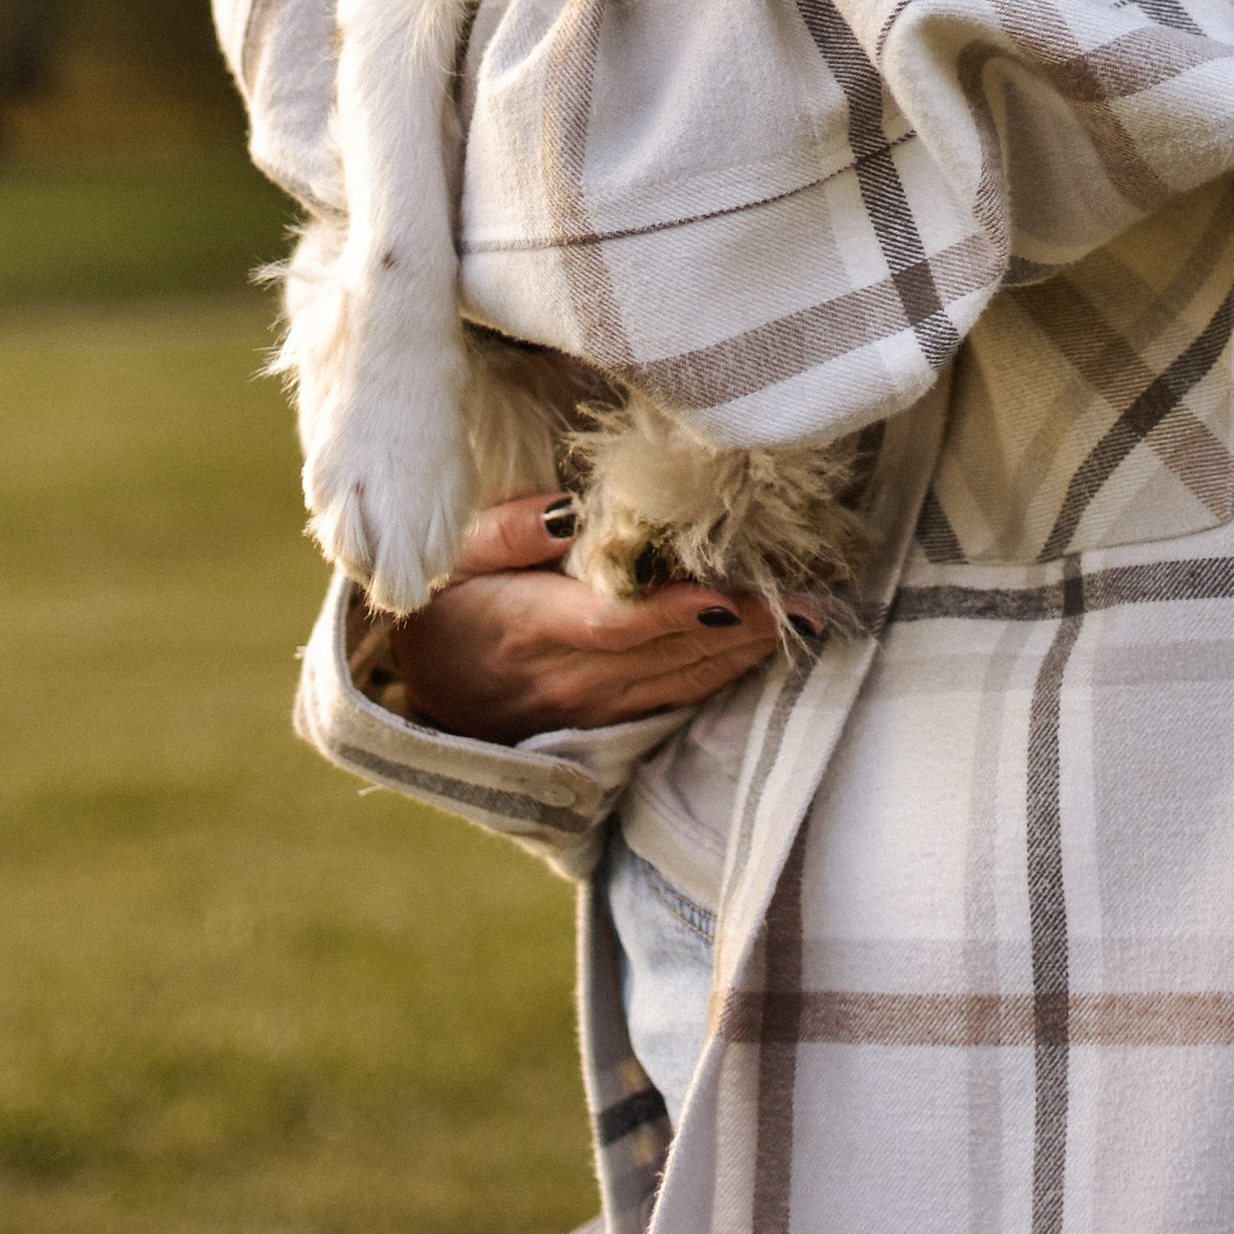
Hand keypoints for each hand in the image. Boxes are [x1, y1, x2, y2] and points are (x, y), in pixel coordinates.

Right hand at [382, 492, 801, 738]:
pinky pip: (679, 698)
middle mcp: (570, 678)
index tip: (732, 594)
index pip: (614, 623)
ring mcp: (595, 709)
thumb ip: (505, 531)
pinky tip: (769, 641)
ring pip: (685, 680)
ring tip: (810, 608)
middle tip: (810, 586)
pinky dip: (727, 670)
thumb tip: (568, 510)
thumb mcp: (450, 555)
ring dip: (748, 647)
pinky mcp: (611, 723)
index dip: (676, 612)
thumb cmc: (442, 604)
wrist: (423, 693)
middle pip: (669, 652)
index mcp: (528, 626)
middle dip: (742, 622)